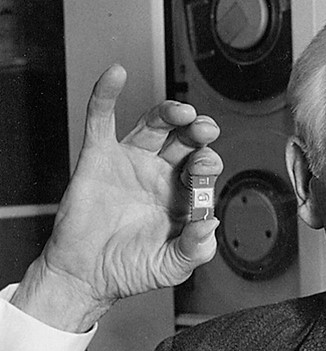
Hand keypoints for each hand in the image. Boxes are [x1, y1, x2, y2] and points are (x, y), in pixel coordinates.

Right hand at [13, 64, 223, 330]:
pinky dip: (107, 94)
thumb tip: (213, 222)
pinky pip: (102, 119)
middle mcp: (160, 174)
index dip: (208, 164)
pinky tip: (116, 75)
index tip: (204, 170)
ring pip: (154, 125)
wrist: (87, 276)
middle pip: (185, 140)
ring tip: (183, 112)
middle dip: (199, 132)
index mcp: (183, 196)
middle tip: (206, 130)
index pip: (203, 169)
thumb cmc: (131, 271)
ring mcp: (130, 162)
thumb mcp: (174, 266)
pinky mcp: (99, 156)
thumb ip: (197, 248)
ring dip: (170, 112)